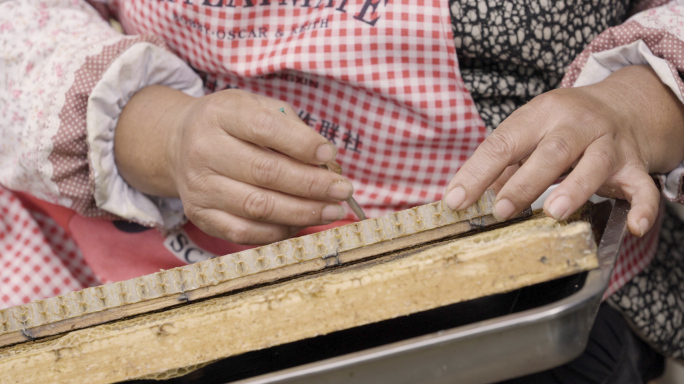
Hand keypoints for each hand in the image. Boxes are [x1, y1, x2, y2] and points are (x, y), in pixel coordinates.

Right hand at [115, 86, 352, 243]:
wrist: (179, 144)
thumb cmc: (232, 124)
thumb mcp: (255, 106)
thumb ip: (290, 126)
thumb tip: (326, 162)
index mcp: (220, 114)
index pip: (264, 128)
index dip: (301, 143)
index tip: (329, 155)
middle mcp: (204, 150)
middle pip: (265, 172)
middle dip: (312, 185)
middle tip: (342, 190)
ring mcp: (199, 186)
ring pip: (258, 207)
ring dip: (302, 212)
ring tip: (332, 210)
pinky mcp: (200, 215)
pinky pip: (244, 232)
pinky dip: (278, 231)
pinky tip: (301, 223)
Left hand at [444, 65, 683, 235]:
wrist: (621, 105)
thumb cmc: (561, 125)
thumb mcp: (529, 132)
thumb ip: (502, 164)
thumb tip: (466, 197)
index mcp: (539, 115)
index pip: (503, 143)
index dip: (477, 173)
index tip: (456, 200)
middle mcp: (576, 125)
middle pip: (551, 151)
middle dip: (525, 182)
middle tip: (502, 210)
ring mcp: (608, 144)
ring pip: (595, 163)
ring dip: (575, 188)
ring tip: (553, 212)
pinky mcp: (634, 165)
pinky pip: (642, 187)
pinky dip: (642, 207)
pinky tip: (634, 227)